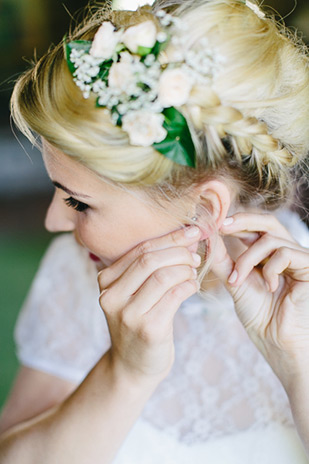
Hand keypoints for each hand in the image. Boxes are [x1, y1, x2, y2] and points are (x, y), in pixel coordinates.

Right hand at [97, 226, 200, 383]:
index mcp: (105, 281)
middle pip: (150, 261)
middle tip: (195, 254)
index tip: (192, 230)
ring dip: (185, 270)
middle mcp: (111, 296)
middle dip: (179, 252)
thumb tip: (185, 238)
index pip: (140, 250)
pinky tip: (193, 287)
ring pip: (163, 277)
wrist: (133, 366)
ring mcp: (128, 314)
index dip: (169, 238)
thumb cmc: (138, 323)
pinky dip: (189, 286)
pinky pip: (174, 296)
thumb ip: (148, 269)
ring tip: (194, 272)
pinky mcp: (148, 329)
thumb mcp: (132, 294)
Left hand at [210, 212, 308, 388]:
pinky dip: (271, 269)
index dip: (236, 222)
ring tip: (238, 280)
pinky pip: (286, 253)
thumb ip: (223, 261)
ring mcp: (299, 258)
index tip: (214, 224)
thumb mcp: (235, 282)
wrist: (277, 342)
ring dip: (248, 259)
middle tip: (222, 226)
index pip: (254, 227)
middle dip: (243, 220)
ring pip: (270, 239)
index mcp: (268, 254)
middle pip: (268, 221)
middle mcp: (285, 252)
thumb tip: (208, 238)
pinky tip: (270, 287)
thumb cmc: (259, 316)